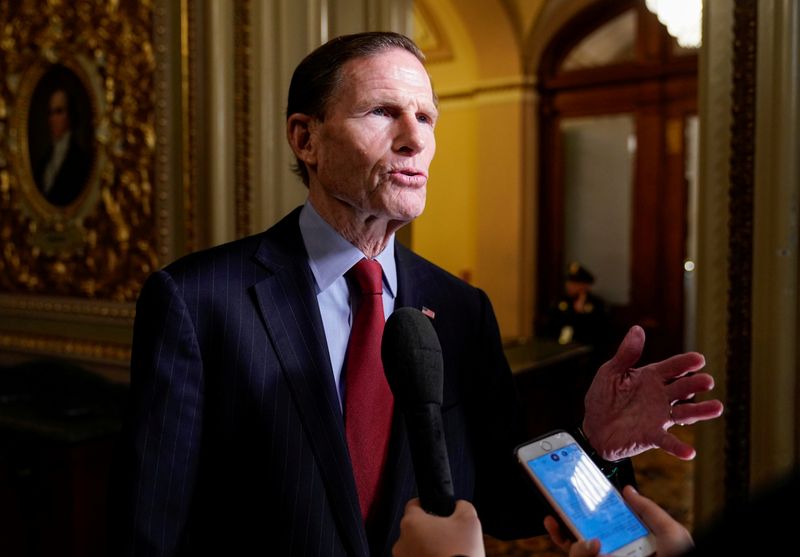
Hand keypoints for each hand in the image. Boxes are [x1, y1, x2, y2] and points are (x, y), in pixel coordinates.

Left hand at [392, 498, 484, 556]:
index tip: (434, 508)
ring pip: (414, 546)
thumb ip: (462, 506)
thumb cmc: (460, 553)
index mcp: (412, 522)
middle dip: (429, 529)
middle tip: (446, 534)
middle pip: (414, 527)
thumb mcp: (469, 520)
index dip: (426, 504)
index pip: (414, 504)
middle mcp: (401, 541)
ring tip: (445, 551)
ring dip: (426, 546)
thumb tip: (459, 506)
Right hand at [543, 486, 693, 556]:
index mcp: (625, 543)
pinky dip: (582, 553)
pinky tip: (596, 549)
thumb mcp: (670, 532)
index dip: (575, 516)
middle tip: (554, 519)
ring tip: (595, 544)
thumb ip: (648, 510)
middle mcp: (611, 555)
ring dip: (577, 547)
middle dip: (560, 529)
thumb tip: (628, 490)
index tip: (561, 502)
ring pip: (575, 554)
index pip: (594, 528)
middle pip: (575, 541)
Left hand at [582, 325, 723, 460]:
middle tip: (707, 381)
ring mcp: (659, 416)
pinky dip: (678, 447)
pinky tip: (690, 452)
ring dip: (700, 411)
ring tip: (717, 408)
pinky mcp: (652, 435)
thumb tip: (637, 329)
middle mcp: (660, 396)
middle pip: (682, 388)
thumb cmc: (603, 397)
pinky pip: (668, 441)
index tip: (699, 359)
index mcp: (651, 377)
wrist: (593, 427)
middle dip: (695, 384)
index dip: (685, 363)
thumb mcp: (610, 372)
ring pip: (684, 412)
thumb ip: (626, 354)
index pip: (672, 367)